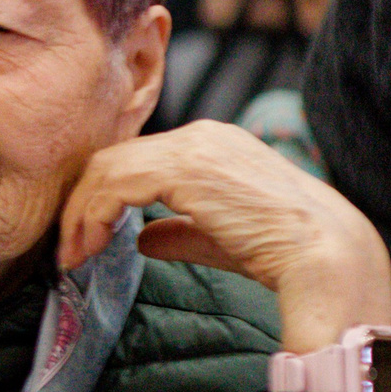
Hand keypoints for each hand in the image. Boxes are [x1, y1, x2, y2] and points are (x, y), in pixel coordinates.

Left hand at [57, 121, 390, 353]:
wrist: (323, 255)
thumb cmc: (280, 251)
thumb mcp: (216, 236)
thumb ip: (178, 231)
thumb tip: (143, 237)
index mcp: (211, 145)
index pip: (134, 161)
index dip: (99, 200)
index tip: (84, 243)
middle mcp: (201, 135)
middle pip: (113, 160)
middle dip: (81, 206)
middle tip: (68, 251)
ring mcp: (195, 147)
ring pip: (108, 170)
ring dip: (81, 215)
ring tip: (74, 256)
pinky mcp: (187, 168)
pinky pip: (117, 185)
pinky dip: (93, 216)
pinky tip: (91, 247)